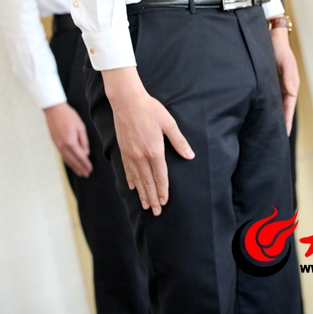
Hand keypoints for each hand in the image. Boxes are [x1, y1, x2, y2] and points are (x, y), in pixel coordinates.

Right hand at [44, 102, 92, 176]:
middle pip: (73, 161)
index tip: (90, 170)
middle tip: (86, 175)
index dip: (86, 164)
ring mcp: (58, 145)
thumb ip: (84, 141)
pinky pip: (63, 156)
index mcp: (71, 142)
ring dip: (74, 167)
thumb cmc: (69, 116)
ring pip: (67, 160)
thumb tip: (86, 153)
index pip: (80, 157)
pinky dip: (68, 162)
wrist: (54, 110)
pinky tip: (71, 164)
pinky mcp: (55, 143)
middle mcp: (63, 146)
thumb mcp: (80, 126)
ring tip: (80, 173)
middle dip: (80, 168)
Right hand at [103, 67, 193, 215]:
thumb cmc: (150, 109)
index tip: (165, 202)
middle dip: (153, 198)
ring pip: (137, 179)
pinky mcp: (123, 150)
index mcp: (154, 151)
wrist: (127, 101)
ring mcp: (130, 154)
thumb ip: (179, 141)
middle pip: (148, 182)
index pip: (160, 176)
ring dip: (142, 193)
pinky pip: (127, 170)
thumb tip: (189, 155)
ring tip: (146, 205)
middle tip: (157, 212)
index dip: (163, 190)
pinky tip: (132, 187)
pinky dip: (130, 180)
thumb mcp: (169, 123)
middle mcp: (141, 156)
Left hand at [270, 25, 299, 135]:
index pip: (288, 107)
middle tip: (274, 138)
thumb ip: (289, 77)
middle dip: (280, 123)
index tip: (284, 133)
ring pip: (275, 105)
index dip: (286, 120)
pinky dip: (267, 107)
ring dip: (273, 116)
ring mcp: (276, 86)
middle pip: (282, 109)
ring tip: (267, 131)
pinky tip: (260, 115)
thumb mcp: (286, 62)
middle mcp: (284, 88)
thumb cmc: (281, 49)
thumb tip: (291, 92)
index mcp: (291, 86)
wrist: (272, 38)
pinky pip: (268, 98)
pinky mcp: (268, 82)